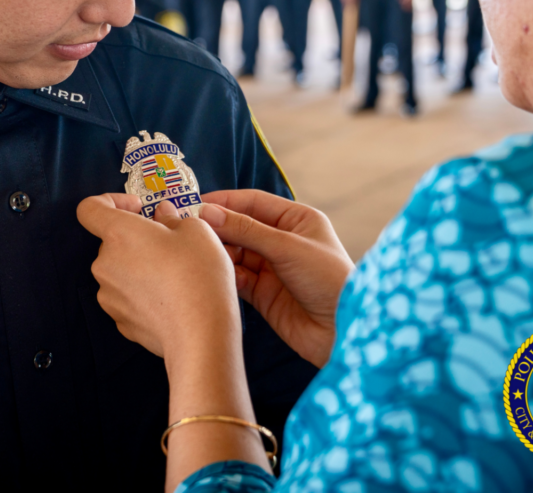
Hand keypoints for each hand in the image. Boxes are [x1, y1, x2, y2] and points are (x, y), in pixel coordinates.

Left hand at [77, 195, 241, 359]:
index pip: (89, 209)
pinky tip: (169, 298)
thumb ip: (172, 217)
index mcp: (118, 233)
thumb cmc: (197, 276)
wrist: (200, 333)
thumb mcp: (196, 230)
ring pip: (120, 271)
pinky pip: (127, 297)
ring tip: (173, 275)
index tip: (138, 208)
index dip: (111, 201)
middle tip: (169, 245)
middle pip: (112, 242)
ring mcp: (109, 296)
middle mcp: (105, 264)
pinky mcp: (120, 321)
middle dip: (137, 239)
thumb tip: (163, 216)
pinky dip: (143, 293)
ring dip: (140, 267)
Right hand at [200, 190, 352, 366]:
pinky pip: (237, 277)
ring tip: (199, 252)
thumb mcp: (288, 247)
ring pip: (236, 253)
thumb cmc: (329, 280)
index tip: (194, 204)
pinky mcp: (264, 293)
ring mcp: (272, 268)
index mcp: (296, 220)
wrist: (344, 332)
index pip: (253, 202)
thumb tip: (208, 213)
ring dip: (219, 252)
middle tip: (188, 229)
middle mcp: (283, 241)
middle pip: (241, 227)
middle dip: (217, 228)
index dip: (224, 202)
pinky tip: (213, 273)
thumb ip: (247, 230)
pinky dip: (225, 274)